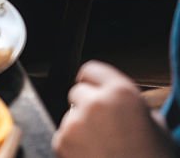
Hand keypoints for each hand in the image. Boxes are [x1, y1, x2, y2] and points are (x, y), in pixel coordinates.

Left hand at [54, 61, 171, 157]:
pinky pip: (63, 136)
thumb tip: (123, 103)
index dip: (94, 81)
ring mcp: (75, 123)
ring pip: (70, 116)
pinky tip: (93, 157)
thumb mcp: (157, 128)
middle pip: (77, 92)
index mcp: (121, 93)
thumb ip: (135, 107)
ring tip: (103, 148)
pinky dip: (73, 145)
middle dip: (87, 106)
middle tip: (104, 127)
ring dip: (80, 127)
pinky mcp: (61, 142)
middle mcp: (95, 103)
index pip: (92, 70)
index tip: (94, 87)